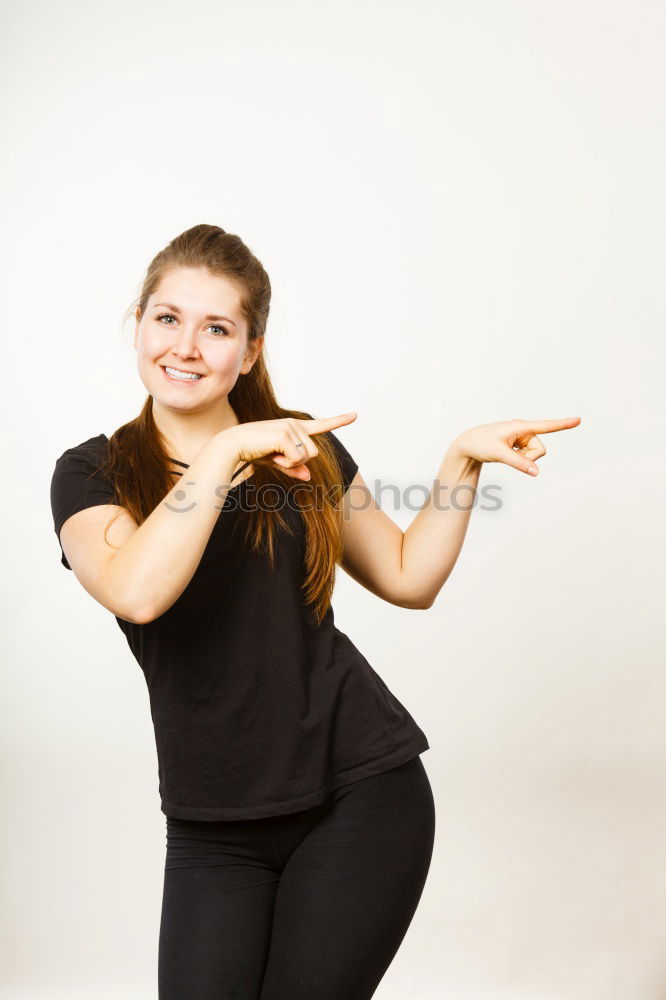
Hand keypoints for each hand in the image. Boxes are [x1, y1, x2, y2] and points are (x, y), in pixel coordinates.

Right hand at [227, 412, 357, 480]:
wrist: (233, 445)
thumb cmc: (254, 451)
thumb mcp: (277, 462)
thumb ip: (294, 468)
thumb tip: (308, 478)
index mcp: (295, 427)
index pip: (321, 424)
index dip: (339, 421)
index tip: (355, 415)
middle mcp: (295, 424)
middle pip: (314, 453)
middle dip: (297, 462)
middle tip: (276, 456)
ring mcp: (290, 428)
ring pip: (307, 457)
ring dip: (291, 462)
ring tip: (273, 454)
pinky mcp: (285, 435)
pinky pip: (297, 459)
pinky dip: (284, 463)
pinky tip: (271, 454)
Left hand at [448, 416, 580, 475]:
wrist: (467, 444)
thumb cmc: (481, 444)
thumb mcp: (499, 454)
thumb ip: (519, 463)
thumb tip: (536, 473)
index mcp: (520, 427)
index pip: (545, 426)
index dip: (563, 424)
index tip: (578, 420)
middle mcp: (524, 430)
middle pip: (540, 450)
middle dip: (529, 458)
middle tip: (509, 455)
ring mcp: (521, 437)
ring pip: (535, 454)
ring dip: (524, 459)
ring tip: (506, 453)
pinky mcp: (519, 443)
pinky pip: (528, 456)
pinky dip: (520, 459)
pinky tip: (506, 453)